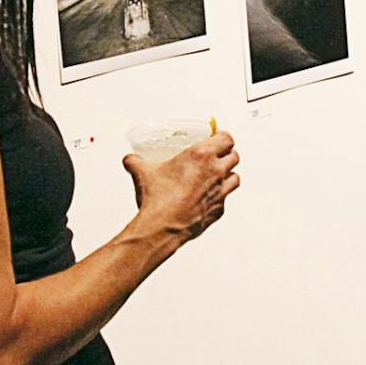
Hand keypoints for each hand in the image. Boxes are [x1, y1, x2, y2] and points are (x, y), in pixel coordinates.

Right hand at [122, 132, 240, 246]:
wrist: (162, 226)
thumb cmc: (158, 199)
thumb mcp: (142, 172)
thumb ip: (135, 162)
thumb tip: (130, 160)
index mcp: (201, 156)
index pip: (226, 139)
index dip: (223, 138)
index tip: (217, 139)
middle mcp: (216, 171)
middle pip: (234, 156)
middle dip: (226, 155)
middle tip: (216, 156)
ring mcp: (220, 191)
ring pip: (235, 177)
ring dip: (227, 175)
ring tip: (216, 176)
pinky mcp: (219, 209)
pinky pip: (224, 199)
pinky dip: (218, 196)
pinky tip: (206, 197)